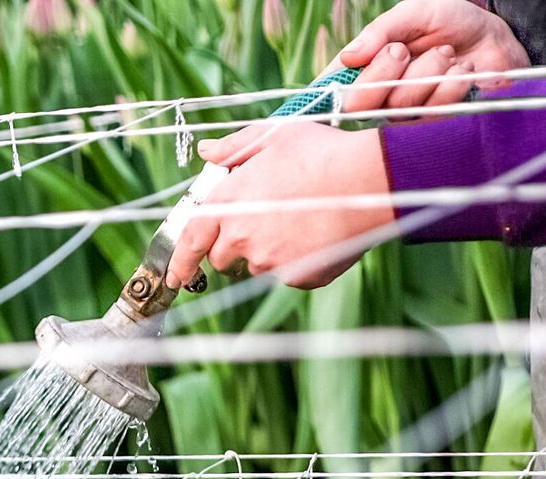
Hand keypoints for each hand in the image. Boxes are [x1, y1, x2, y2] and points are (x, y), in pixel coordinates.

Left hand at [166, 122, 392, 290]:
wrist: (370, 180)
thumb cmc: (323, 152)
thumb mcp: (274, 135)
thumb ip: (234, 147)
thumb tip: (206, 151)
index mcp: (228, 204)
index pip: (191, 240)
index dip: (180, 261)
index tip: (175, 275)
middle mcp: (241, 237)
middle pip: (223, 257)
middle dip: (234, 246)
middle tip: (264, 222)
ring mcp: (268, 261)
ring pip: (258, 266)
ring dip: (268, 251)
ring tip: (301, 219)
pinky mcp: (296, 277)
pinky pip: (289, 275)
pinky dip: (299, 261)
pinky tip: (319, 233)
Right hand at [341, 0, 529, 112]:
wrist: (494, 35)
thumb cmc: (448, 20)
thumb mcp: (414, 12)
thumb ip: (380, 31)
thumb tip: (349, 58)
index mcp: (361, 70)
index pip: (334, 91)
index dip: (356, 79)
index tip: (393, 49)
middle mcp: (376, 97)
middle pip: (360, 106)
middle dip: (390, 73)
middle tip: (408, 50)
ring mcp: (403, 115)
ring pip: (400, 108)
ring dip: (429, 73)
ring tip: (447, 54)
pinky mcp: (432, 125)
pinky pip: (432, 116)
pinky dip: (451, 86)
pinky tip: (462, 71)